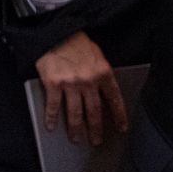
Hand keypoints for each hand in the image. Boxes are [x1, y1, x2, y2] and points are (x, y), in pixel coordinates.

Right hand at [36, 31, 127, 145]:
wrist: (53, 31)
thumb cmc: (74, 40)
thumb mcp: (96, 55)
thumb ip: (101, 74)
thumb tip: (103, 93)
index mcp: (103, 73)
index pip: (115, 100)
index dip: (119, 116)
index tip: (120, 128)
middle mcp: (88, 81)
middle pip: (94, 111)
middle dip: (96, 129)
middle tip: (96, 140)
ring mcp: (70, 84)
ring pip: (75, 113)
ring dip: (76, 129)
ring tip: (76, 138)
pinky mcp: (52, 83)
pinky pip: (53, 105)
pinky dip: (52, 118)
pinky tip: (52, 126)